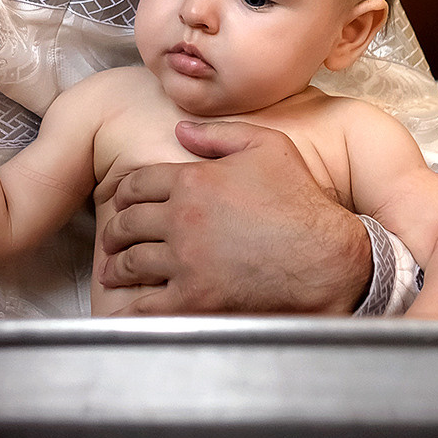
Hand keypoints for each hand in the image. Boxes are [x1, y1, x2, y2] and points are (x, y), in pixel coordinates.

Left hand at [96, 121, 369, 313]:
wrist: (324, 255)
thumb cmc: (300, 199)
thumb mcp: (267, 147)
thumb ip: (220, 134)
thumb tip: (180, 130)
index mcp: (192, 180)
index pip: (136, 185)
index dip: (123, 194)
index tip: (122, 203)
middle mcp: (181, 219)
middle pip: (126, 224)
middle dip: (114, 231)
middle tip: (113, 239)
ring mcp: (185, 261)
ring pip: (130, 263)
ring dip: (117, 267)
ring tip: (115, 271)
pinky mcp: (194, 298)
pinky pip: (148, 304)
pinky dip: (132, 307)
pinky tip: (129, 306)